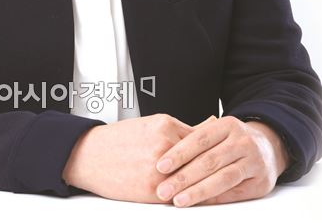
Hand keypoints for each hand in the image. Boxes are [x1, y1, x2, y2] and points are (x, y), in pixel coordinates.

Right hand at [62, 113, 214, 202]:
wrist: (90, 156)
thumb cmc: (119, 139)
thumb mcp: (150, 125)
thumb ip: (179, 129)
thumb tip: (209, 124)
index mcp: (164, 125)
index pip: (201, 139)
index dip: (214, 149)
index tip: (226, 154)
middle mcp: (165, 145)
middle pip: (200, 159)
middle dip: (215, 168)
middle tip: (230, 173)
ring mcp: (160, 169)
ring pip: (192, 178)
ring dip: (204, 184)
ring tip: (216, 187)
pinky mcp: (153, 190)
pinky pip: (178, 195)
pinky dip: (188, 196)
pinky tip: (194, 197)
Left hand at [154, 115, 290, 206]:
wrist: (270, 147)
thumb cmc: (234, 140)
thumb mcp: (219, 131)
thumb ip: (196, 140)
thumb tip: (166, 159)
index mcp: (228, 125)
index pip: (200, 139)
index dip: (179, 153)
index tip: (160, 166)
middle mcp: (243, 141)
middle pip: (209, 160)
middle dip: (183, 177)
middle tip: (163, 189)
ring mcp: (254, 161)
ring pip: (222, 178)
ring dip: (198, 191)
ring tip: (178, 200)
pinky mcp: (261, 182)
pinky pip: (234, 192)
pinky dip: (215, 199)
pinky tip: (200, 203)